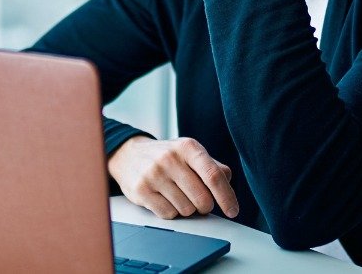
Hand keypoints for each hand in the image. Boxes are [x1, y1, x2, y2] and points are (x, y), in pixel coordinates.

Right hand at [108, 136, 239, 219]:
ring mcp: (154, 174)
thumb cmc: (167, 157)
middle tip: (200, 201)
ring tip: (178, 195)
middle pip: (202, 198)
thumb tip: (227, 182)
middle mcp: (170, 158)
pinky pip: (168, 214)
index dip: (226, 197)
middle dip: (205, 206)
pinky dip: (172, 212)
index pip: (213, 176)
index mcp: (188, 147)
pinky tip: (166, 199)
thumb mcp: (190, 154)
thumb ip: (213, 167)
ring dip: (187, 209)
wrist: (129, 155)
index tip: (233, 211)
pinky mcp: (141, 190)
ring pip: (186, 209)